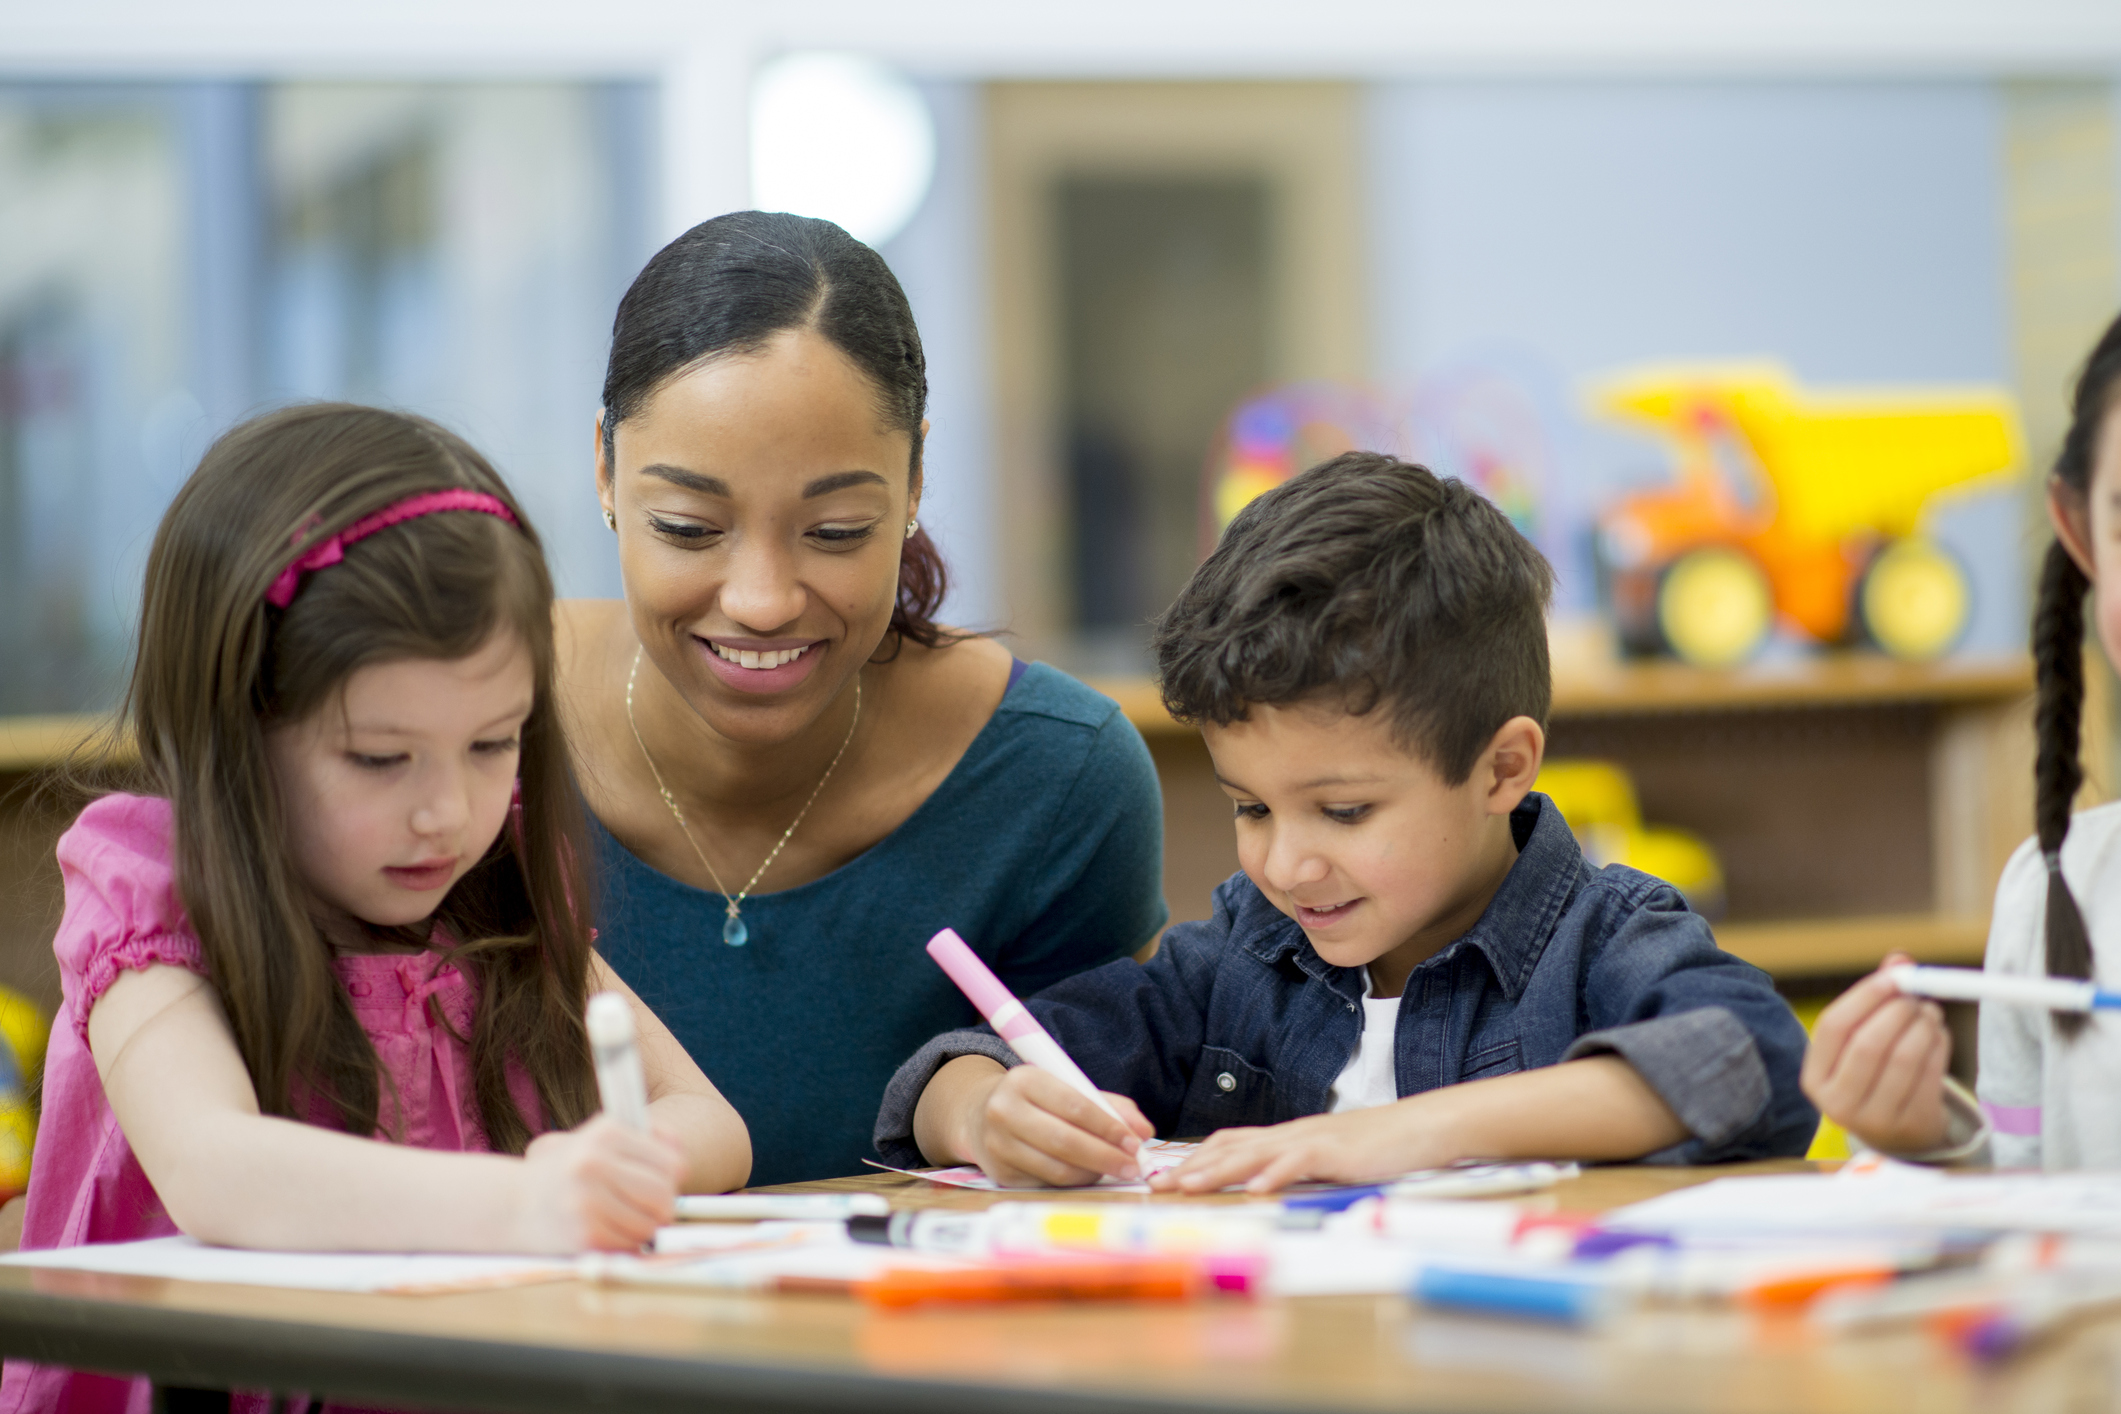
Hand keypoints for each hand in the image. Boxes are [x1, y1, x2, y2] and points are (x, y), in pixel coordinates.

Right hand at [513, 1115, 684, 1251]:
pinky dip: (624, 1243)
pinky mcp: (583, 1234)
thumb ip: (647, 1138)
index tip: (661, 1182)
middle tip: (648, 1206)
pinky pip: (629, 1245)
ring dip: (644, 1227)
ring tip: (621, 1217)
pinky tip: (605, 1230)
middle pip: (664, 1195)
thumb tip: (681, 1154)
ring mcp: (587, 1201)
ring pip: (650, 1224)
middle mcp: (594, 1163)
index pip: (672, 1163)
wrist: (508, 1203)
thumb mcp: (600, 1137)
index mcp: (606, 1132)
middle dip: (663, 1206)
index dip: (673, 1178)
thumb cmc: (565, 1170)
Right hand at [956, 1064, 1154, 1187]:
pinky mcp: (999, 1174)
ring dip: (1093, 1173)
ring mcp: (998, 1145)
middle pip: (1064, 1141)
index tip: (1135, 1141)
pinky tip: (1089, 1175)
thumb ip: (1108, 1104)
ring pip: (1056, 1168)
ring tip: (1116, 1170)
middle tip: (1133, 1166)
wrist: (980, 1115)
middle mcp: (1004, 1111)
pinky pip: (1047, 1183)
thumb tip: (1144, 1131)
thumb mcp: (1066, 1088)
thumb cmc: (1037, 1100)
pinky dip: (1074, 1181)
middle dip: (1105, 1156)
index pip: (1074, 1105)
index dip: (1108, 1126)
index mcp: (1024, 1080)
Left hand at [1151, 1106, 1447, 1194]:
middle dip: (1191, 1167)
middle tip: (1155, 1184)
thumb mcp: (1324, 1158)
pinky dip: (1274, 1175)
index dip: (1194, 1159)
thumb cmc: (1374, 1148)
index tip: (1163, 1176)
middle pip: (1230, 1147)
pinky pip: (1298, 1162)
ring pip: (1254, 1153)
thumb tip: (1261, 1184)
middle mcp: (1290, 1134)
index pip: (1229, 1143)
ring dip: (1218, 1170)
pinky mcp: (1334, 1151)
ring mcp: (1310, 1140)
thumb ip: (1293, 1167)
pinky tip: (1254, 1190)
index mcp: (1285, 1137)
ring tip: (1189, 1186)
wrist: (1417, 1128)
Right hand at [1800, 953, 1951, 1154]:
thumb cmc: (1874, 1075)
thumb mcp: (1862, 1040)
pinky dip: (1939, 1046)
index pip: (1834, 1027)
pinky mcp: (1911, 1125)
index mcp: (1815, 1078)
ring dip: (1924, 1026)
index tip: (1894, 976)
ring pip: (1904, 1058)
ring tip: (1929, 1013)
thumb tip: (1900, 959)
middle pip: (1868, 1044)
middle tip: (1917, 995)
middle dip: (1898, 1011)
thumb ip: (1876, 998)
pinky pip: (1930, 1074)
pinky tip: (1937, 1035)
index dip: (1865, 996)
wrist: (1898, 1135)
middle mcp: (1837, 1104)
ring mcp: (1875, 1120)